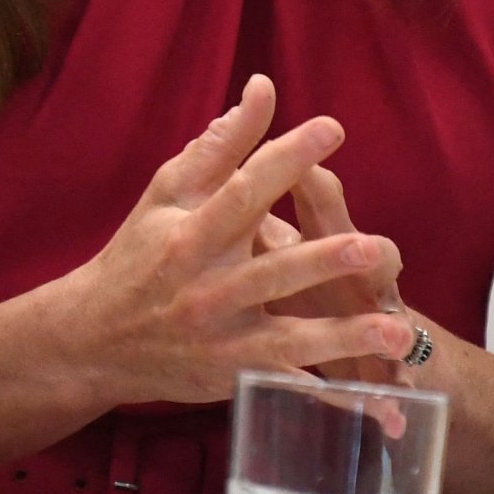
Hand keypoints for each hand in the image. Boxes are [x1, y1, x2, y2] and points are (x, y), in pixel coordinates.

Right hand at [70, 75, 412, 407]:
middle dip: (323, 263)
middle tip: (373, 250)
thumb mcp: (168, 191)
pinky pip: (290, 390)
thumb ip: (220, 144)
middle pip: (272, 273)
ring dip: (345, 339)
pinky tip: (379, 405)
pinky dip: (333, 401)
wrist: (95, 339)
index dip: (285, 159)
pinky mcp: (233, 378)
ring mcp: (222, 341)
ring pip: (290, 341)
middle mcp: (207, 289)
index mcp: (191, 235)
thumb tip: (263, 88)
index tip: (331, 129)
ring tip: (397, 332)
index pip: (242, 191)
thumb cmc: (139, 252)